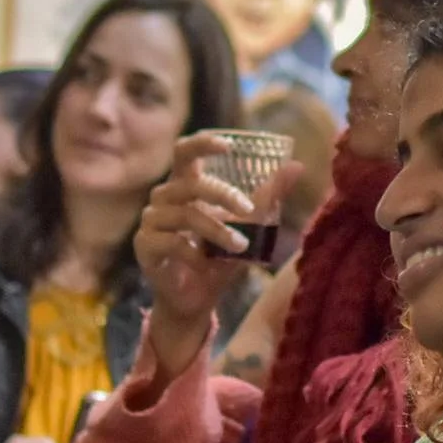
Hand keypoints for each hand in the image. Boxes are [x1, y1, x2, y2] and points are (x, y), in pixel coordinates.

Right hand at [137, 133, 302, 365]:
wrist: (197, 299)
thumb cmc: (220, 257)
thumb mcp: (249, 227)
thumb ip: (268, 197)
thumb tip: (297, 166)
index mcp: (185, 185)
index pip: (185, 151)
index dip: (203, 143)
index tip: (228, 146)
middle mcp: (164, 197)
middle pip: (190, 183)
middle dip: (223, 195)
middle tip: (248, 211)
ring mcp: (151, 220)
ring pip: (185, 214)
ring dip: (217, 230)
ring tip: (241, 246)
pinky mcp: (144, 246)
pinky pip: (171, 241)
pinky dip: (194, 253)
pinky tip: (207, 264)